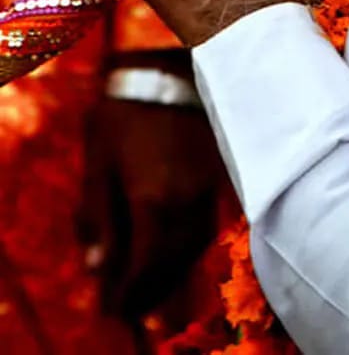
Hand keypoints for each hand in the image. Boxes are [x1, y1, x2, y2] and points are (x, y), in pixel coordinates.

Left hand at [79, 96, 224, 321]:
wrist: (175, 64)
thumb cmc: (126, 110)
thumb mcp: (99, 163)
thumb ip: (100, 218)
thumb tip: (98, 268)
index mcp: (154, 201)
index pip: (144, 268)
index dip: (128, 294)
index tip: (111, 309)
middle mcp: (189, 202)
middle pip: (172, 264)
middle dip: (151, 290)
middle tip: (129, 306)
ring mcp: (212, 187)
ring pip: (195, 247)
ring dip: (173, 273)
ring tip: (152, 286)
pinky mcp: (225, 174)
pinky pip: (208, 225)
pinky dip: (190, 247)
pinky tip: (176, 250)